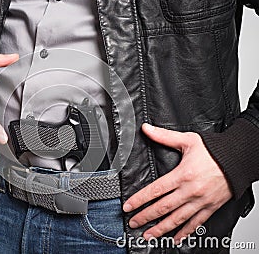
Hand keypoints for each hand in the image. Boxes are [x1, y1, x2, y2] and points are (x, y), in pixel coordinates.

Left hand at [123, 123, 231, 243]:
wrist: (239, 159)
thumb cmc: (215, 151)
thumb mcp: (188, 141)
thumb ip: (164, 136)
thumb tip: (147, 129)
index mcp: (182, 175)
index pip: (155, 190)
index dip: (139, 200)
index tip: (129, 206)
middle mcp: (190, 191)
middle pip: (163, 207)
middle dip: (145, 216)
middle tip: (133, 222)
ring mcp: (200, 201)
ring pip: (177, 219)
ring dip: (161, 229)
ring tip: (148, 235)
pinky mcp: (210, 207)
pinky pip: (196, 223)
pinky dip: (185, 232)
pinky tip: (175, 238)